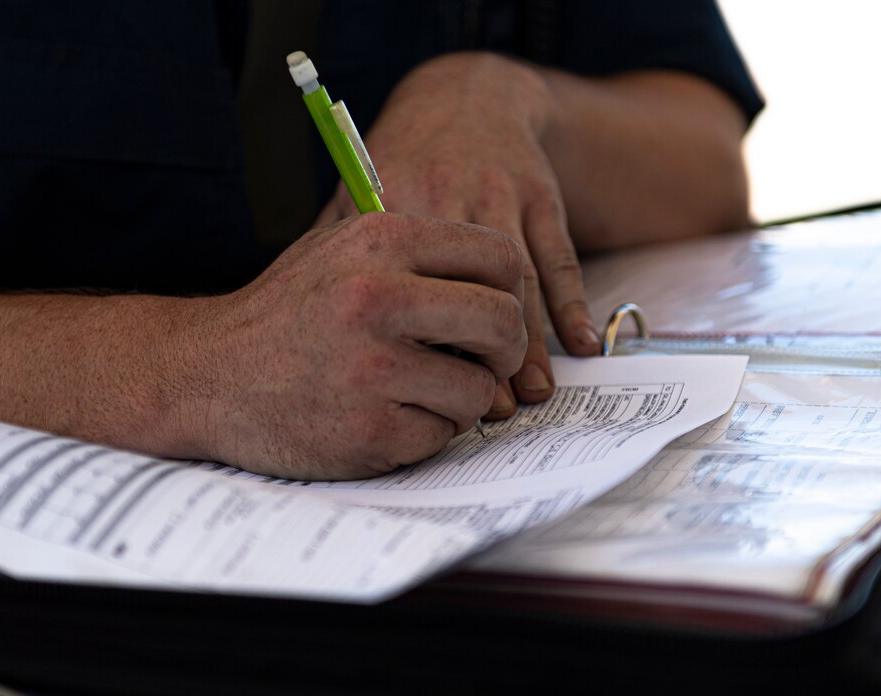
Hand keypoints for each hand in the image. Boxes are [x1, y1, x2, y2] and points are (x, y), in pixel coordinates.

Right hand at [172, 213, 525, 479]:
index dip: (510, 291)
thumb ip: (414, 251)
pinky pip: (442, 436)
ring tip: (420, 392)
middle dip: (505, 349)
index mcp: (380, 242)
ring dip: (462, 399)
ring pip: (480, 390)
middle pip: (503, 322)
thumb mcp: (338, 250)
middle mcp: (377, 299)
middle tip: (483, 361)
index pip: (499, 258)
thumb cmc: (283, 314)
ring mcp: (372, 371)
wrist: (204, 375)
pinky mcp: (369, 433)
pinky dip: (425, 433)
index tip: (494, 312)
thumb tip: (503, 271)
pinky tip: (387, 418)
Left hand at [316, 53, 601, 420]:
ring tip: (533, 392)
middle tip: (490, 409)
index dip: (417, 341)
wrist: (467, 100)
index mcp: (393, 202)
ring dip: (530, 339)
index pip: (405, 283)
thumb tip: (297, 314)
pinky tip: (583, 345)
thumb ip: (335, 247)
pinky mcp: (540, 195)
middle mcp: (447, 194)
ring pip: (518, 277)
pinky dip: (573, 303)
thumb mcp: (361, 193)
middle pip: (466, 286)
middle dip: (480, 352)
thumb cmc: (405, 162)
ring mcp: (499, 194)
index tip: (422, 391)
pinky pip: (560, 255)